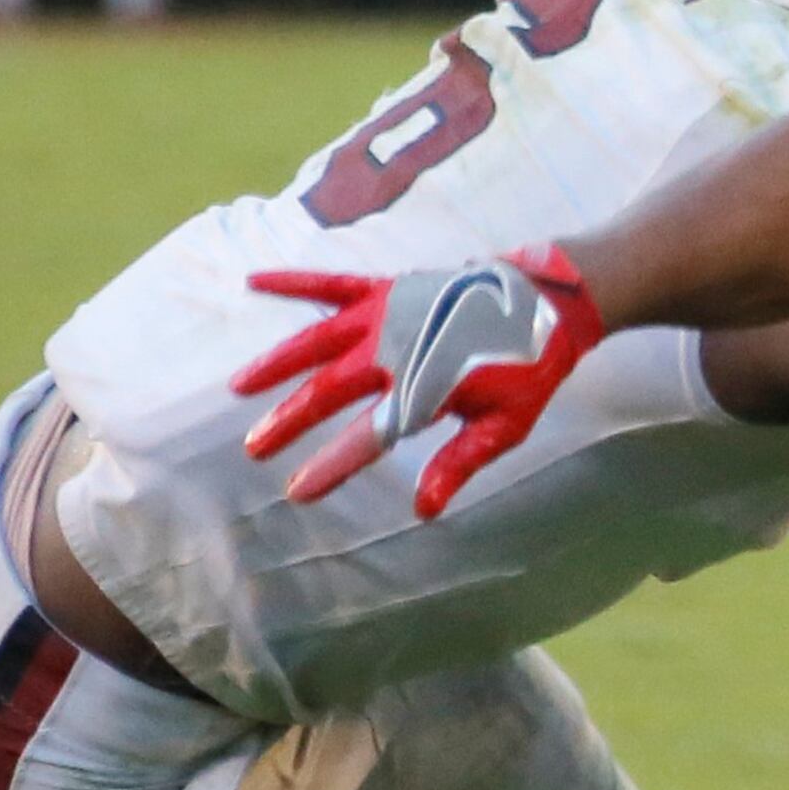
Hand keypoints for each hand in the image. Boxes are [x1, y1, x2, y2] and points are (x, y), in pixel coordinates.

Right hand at [230, 245, 606, 518]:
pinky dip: (292, 281)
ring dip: (276, 363)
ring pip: (318, 340)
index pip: (368, 437)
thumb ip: (459, 463)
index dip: (331, 465)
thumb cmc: (528, 370)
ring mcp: (390, 312)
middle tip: (255, 449)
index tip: (298, 491)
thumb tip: (424, 509)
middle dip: (290, 421)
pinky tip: (253, 280)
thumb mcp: (505, 426)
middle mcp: (399, 348)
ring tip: (240, 387)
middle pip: (331, 390)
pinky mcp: (389, 287)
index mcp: (425, 388)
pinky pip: (331, 283)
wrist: (548, 302)